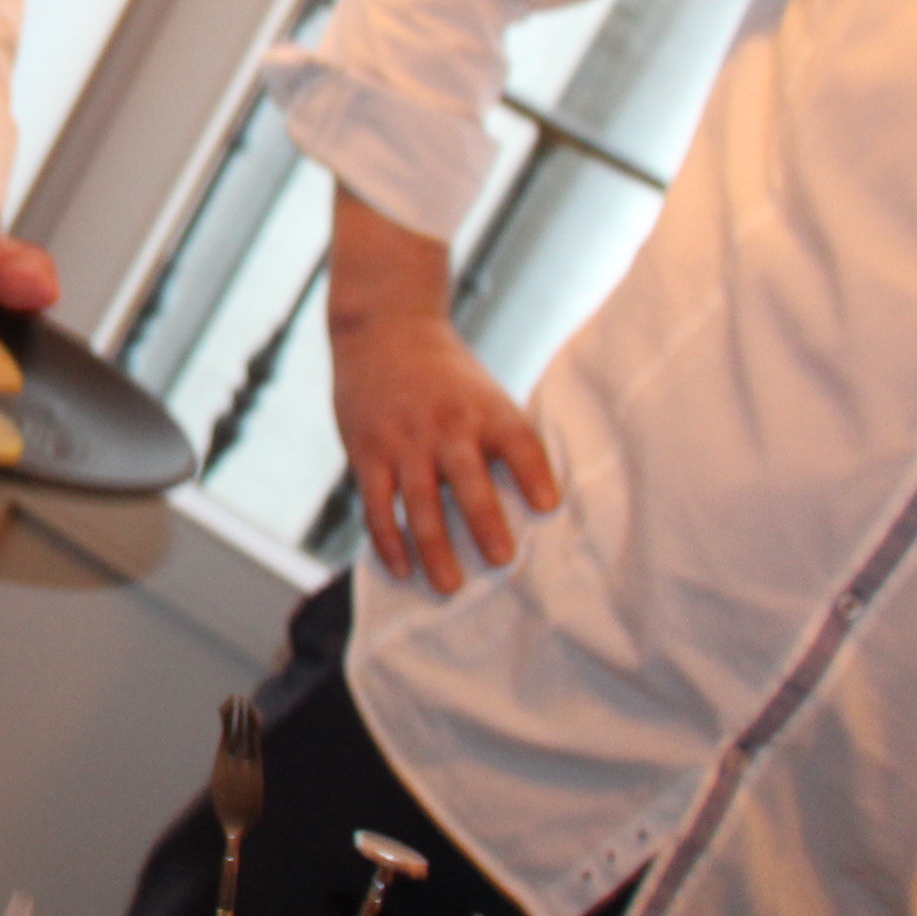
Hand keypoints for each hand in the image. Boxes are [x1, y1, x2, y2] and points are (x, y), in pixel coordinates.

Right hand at [326, 189, 556, 593]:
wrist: (384, 329)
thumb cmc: (447, 374)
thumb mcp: (485, 392)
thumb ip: (502, 440)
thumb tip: (536, 507)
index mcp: (487, 408)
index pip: (518, 442)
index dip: (534, 474)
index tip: (549, 507)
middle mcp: (446, 424)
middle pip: (469, 480)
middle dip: (485, 523)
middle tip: (502, 562)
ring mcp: (403, 439)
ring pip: (420, 501)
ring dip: (435, 547)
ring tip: (450, 586)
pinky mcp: (367, 451)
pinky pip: (377, 503)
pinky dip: (388, 539)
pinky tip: (401, 567)